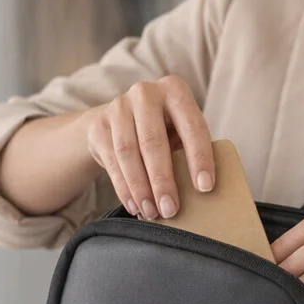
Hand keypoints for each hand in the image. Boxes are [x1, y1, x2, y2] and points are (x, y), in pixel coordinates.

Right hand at [81, 75, 214, 219]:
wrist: (117, 119)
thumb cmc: (162, 130)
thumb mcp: (180, 131)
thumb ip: (189, 151)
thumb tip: (202, 193)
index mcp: (175, 91)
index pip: (192, 126)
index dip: (200, 158)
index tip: (205, 187)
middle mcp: (145, 94)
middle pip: (153, 141)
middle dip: (163, 180)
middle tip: (171, 209)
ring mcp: (118, 107)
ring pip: (128, 153)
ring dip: (141, 188)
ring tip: (152, 212)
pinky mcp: (99, 126)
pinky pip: (112, 162)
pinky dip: (124, 189)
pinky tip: (135, 206)